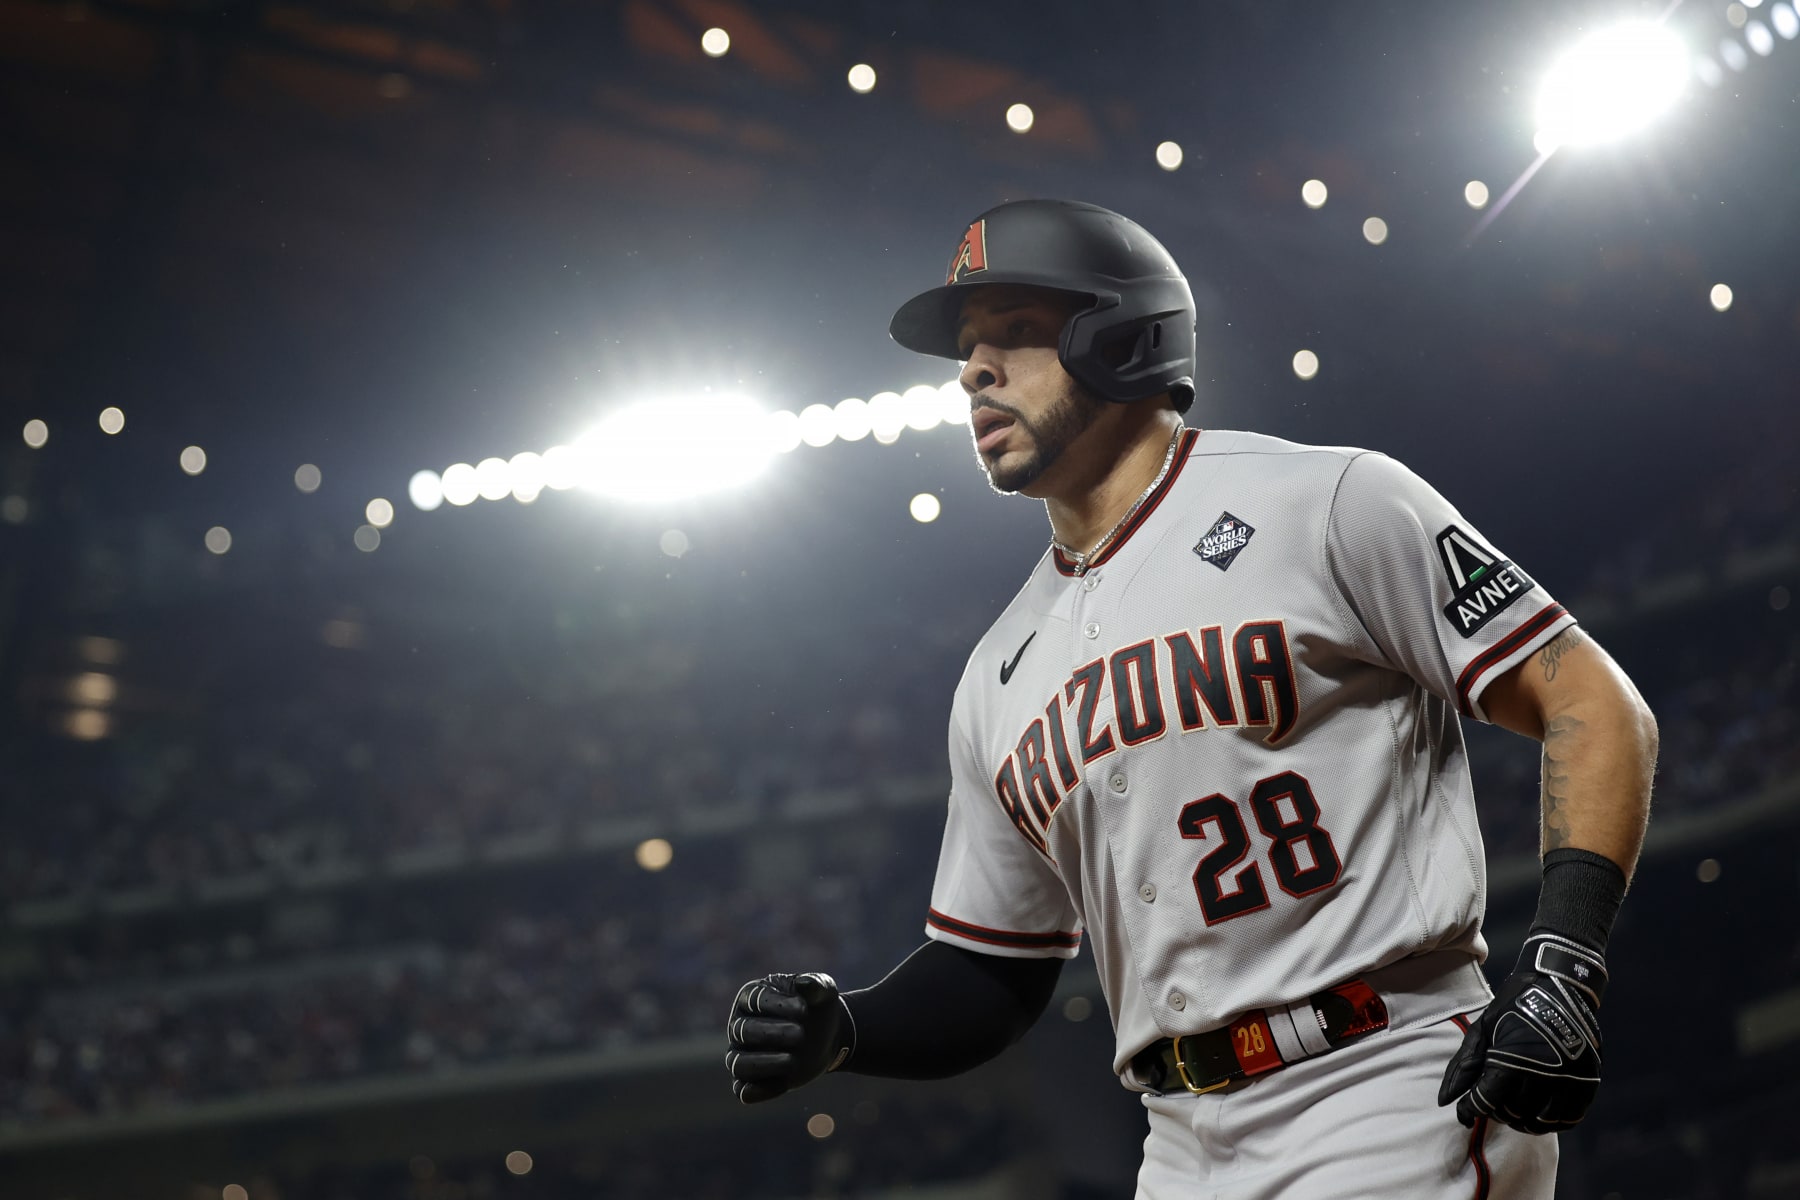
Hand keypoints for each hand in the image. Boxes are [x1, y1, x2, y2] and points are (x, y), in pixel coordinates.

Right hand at [725, 972, 852, 1103]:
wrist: (826, 1036)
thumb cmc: (818, 1008)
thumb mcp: (824, 991)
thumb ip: (816, 985)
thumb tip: (804, 983)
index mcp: (752, 997)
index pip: (755, 1001)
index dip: (777, 1005)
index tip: (804, 1010)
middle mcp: (739, 1025)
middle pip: (743, 1031)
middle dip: (771, 1034)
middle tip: (801, 1035)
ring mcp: (743, 1054)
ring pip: (738, 1064)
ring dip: (763, 1064)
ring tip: (792, 1061)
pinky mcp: (751, 1080)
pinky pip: (743, 1090)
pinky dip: (759, 1091)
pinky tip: (783, 1085)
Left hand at [1438, 932, 1606, 1133]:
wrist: (1560, 984)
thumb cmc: (1515, 1004)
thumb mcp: (1483, 1028)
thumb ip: (1463, 1066)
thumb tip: (1445, 1100)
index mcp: (1511, 1060)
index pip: (1487, 1101)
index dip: (1471, 1108)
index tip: (1466, 1109)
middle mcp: (1542, 1074)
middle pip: (1512, 1113)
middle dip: (1496, 1110)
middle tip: (1493, 1099)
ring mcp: (1569, 1079)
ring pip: (1540, 1121)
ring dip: (1522, 1119)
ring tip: (1514, 1107)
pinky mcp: (1588, 1081)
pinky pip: (1570, 1119)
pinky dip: (1552, 1122)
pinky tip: (1540, 1112)